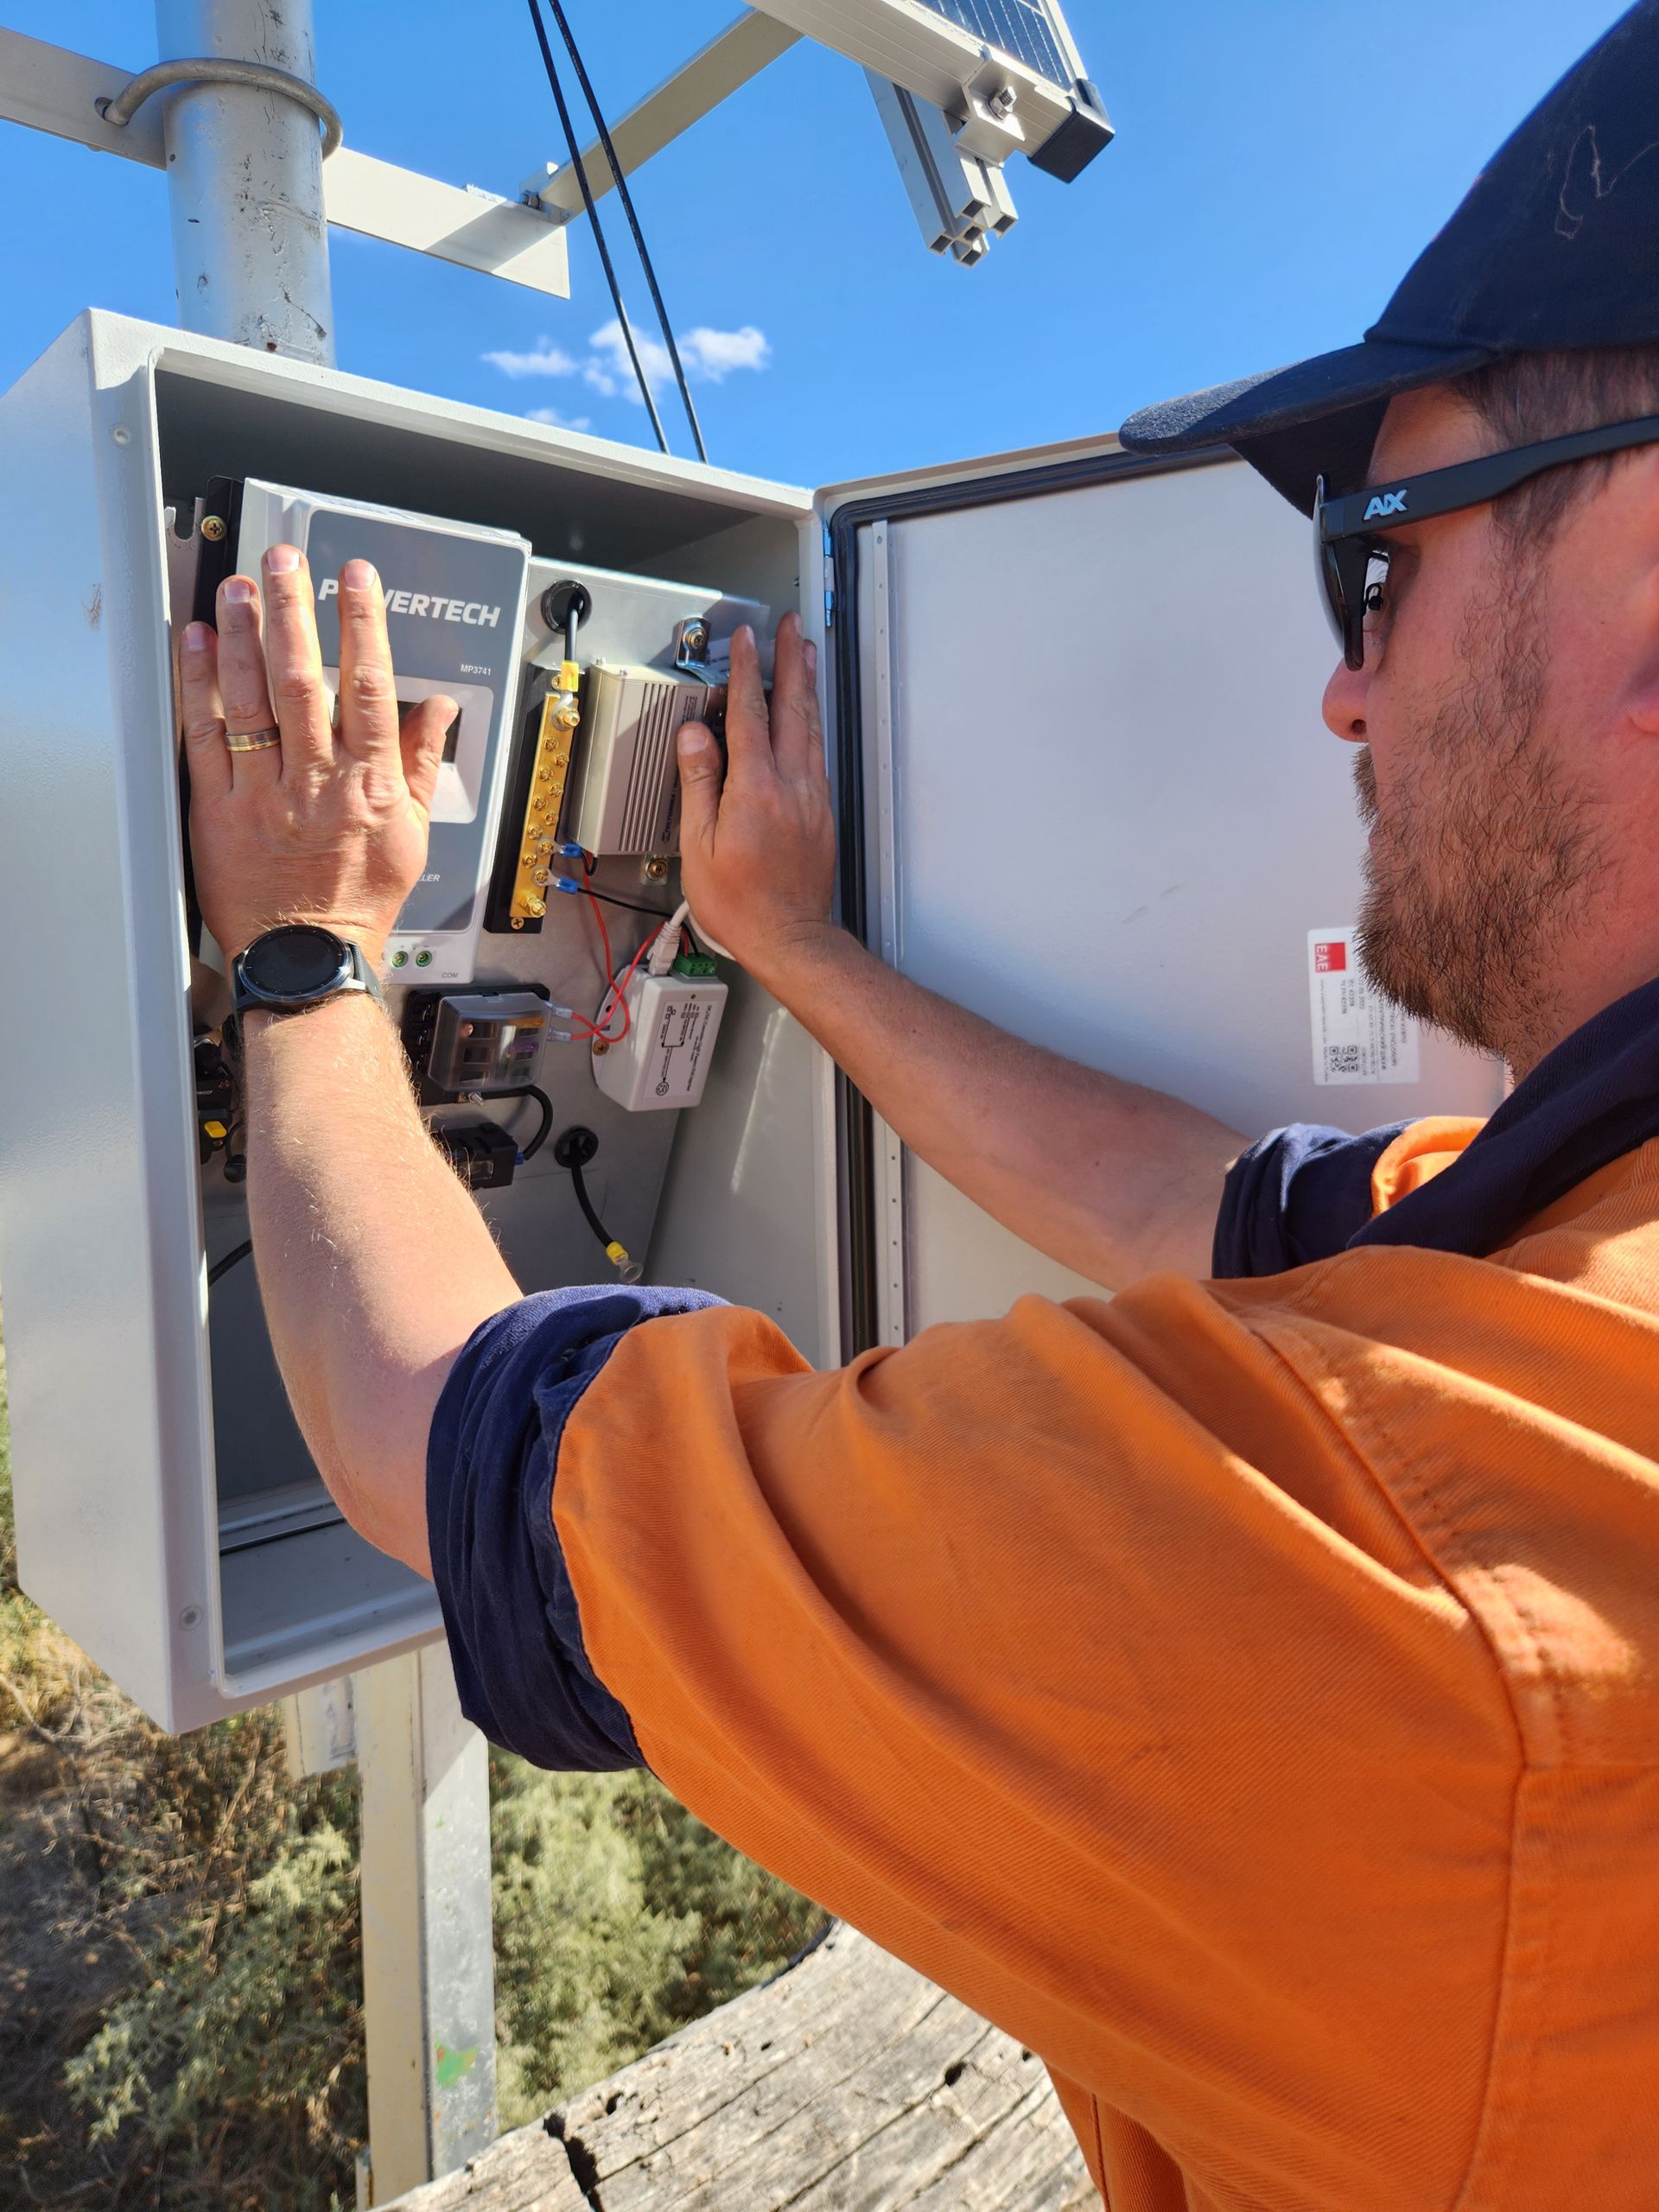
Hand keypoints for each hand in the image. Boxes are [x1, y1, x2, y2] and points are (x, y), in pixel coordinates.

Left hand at [179, 547, 455, 963]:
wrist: (309, 958)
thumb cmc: (359, 901)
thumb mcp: (411, 833)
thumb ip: (420, 764)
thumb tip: (436, 711)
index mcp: (369, 785)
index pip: (370, 689)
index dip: (363, 626)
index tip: (356, 581)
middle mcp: (317, 784)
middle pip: (305, 681)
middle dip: (295, 613)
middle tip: (286, 562)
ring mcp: (264, 796)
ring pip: (253, 702)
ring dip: (243, 637)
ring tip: (239, 588)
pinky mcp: (219, 811)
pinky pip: (207, 740)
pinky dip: (199, 689)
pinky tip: (198, 646)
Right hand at [675, 612, 837, 980]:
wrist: (789, 937)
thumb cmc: (740, 902)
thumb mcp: (699, 844)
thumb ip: (700, 782)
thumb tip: (696, 735)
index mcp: (756, 788)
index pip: (749, 714)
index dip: (746, 671)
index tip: (746, 639)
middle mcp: (792, 785)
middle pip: (793, 708)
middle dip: (791, 662)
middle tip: (793, 628)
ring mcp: (812, 797)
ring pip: (811, 727)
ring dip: (807, 687)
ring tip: (805, 655)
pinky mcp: (822, 813)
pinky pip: (817, 753)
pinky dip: (812, 723)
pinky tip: (808, 716)